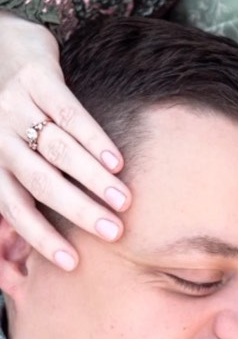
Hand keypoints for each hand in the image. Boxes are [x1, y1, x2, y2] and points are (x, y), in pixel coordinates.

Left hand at [0, 11, 130, 268]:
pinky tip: (115, 159)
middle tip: (114, 232)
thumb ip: (13, 185)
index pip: (16, 207)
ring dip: (92, 177)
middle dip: (78, 210)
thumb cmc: (2, 106)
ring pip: (58, 150)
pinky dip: (93, 137)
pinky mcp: (38, 75)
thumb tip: (24, 243)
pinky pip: (68, 111)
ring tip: (124, 201)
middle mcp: (0, 136)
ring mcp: (17, 105)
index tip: (73, 263)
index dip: (42, 236)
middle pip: (42, 182)